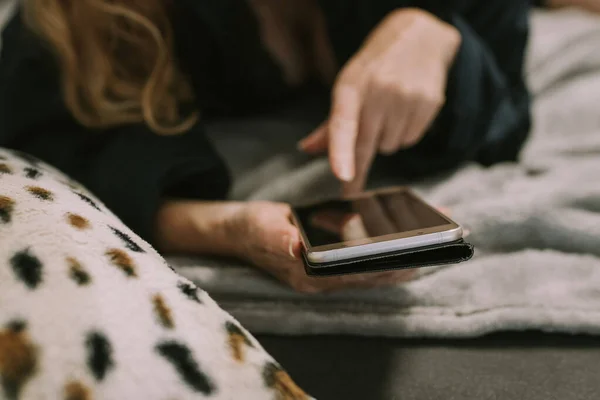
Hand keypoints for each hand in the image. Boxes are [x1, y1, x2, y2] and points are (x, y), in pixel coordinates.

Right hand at [225, 201, 414, 292]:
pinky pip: (365, 262)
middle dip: (403, 261)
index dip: (384, 268)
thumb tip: (295, 245)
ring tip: (433, 240)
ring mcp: (327, 275)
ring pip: (371, 270)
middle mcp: (322, 281)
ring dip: (401, 257)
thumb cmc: (253, 228)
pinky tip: (406, 238)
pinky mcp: (331, 265)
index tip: (413, 258)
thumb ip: (279, 238)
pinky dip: (387, 252)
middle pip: (369, 275)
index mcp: (307, 276)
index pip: (353, 275)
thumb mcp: (263, 228)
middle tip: (437, 246)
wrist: (241, 232)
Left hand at [299, 9, 460, 193]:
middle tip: (351, 189)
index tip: (343, 176)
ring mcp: (407, 97)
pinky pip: (410, 140)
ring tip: (388, 113)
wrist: (418, 36)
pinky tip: (404, 113)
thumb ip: (331, 122)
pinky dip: (404, 134)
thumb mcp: (348, 84)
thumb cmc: (375, 66)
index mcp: (352, 85)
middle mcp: (379, 91)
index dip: (342, 152)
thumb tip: (308, 149)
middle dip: (357, 166)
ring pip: (389, 146)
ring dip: (385, 139)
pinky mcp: (429, 103)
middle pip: (367, 145)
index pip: (344, 123)